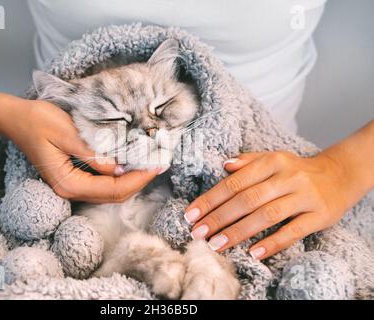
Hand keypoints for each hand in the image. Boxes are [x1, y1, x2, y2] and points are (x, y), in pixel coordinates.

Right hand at [2, 99, 159, 202]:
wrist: (16, 118)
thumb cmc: (38, 120)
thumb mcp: (68, 133)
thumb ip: (94, 153)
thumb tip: (120, 167)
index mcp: (68, 183)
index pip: (112, 188)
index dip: (138, 179)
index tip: (157, 165)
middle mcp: (70, 190)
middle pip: (113, 194)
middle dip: (139, 181)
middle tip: (159, 164)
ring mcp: (71, 185)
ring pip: (109, 191)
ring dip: (131, 179)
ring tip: (150, 163)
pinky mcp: (74, 177)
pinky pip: (102, 183)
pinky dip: (120, 175)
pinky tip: (131, 162)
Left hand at [184, 151, 359, 259]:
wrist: (339, 174)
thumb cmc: (296, 170)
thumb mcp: (273, 158)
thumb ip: (248, 161)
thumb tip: (224, 166)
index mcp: (272, 162)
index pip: (234, 182)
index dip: (211, 199)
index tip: (190, 214)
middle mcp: (288, 177)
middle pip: (247, 199)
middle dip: (219, 217)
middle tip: (198, 233)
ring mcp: (305, 197)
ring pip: (267, 215)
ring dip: (238, 231)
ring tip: (216, 244)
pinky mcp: (319, 216)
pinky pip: (293, 231)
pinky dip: (272, 243)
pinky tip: (253, 253)